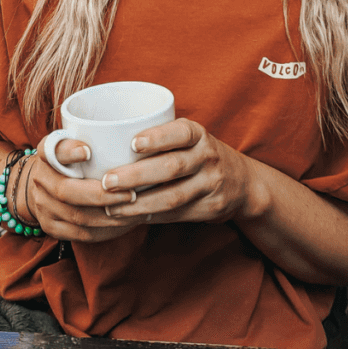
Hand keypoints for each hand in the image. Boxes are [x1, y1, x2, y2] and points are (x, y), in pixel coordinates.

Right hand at [26, 135, 153, 242]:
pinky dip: (105, 231)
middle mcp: (40, 179)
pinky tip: (124, 224)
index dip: (68, 151)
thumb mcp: (74, 142)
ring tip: (134, 211)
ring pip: (77, 216)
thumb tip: (137, 135)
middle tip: (131, 193)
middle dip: (101, 195)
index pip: (52, 149)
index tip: (88, 151)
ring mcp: (43, 206)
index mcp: (46, 153)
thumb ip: (94, 139)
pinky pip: (81, 234)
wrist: (42, 187)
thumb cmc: (71, 161)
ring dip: (109, 217)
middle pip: (67, 191)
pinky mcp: (51, 227)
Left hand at [95, 119, 263, 225]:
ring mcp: (211, 184)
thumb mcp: (187, 137)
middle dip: (136, 175)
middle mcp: (208, 156)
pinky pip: (177, 214)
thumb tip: (105, 141)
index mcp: (198, 134)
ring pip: (173, 196)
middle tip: (107, 181)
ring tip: (112, 205)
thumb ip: (159, 137)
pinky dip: (151, 216)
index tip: (132, 143)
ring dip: (140, 203)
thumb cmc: (197, 153)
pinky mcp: (210, 208)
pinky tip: (130, 216)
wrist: (242, 182)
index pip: (180, 132)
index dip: (157, 137)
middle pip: (171, 167)